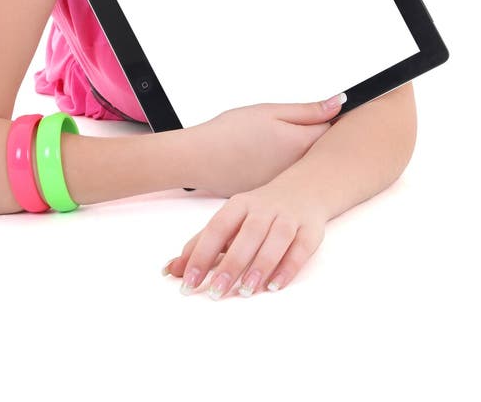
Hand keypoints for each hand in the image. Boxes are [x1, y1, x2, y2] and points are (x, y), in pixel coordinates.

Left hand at [162, 178, 327, 299]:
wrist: (306, 188)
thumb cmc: (260, 212)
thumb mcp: (230, 222)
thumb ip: (201, 245)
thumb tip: (170, 270)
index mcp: (239, 205)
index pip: (217, 228)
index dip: (201, 254)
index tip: (188, 282)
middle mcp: (264, 208)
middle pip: (248, 234)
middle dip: (231, 264)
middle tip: (216, 292)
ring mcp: (289, 217)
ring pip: (276, 238)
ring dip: (260, 265)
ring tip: (245, 291)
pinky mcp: (310, 229)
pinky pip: (301, 247)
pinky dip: (289, 266)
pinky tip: (275, 285)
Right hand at [191, 96, 343, 197]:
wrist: (200, 159)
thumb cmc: (230, 132)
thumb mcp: (270, 111)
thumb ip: (307, 110)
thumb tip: (338, 104)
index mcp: (301, 144)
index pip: (333, 131)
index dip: (331, 119)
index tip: (325, 112)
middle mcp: (298, 169)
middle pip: (321, 151)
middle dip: (317, 138)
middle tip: (298, 127)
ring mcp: (285, 184)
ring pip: (303, 166)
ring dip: (299, 154)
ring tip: (274, 143)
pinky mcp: (271, 192)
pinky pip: (286, 178)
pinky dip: (282, 167)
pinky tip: (264, 158)